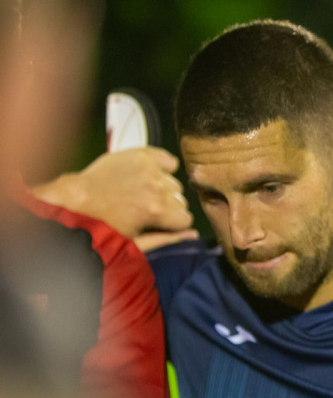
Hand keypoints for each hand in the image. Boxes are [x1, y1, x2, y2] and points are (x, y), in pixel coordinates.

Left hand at [31, 147, 196, 245]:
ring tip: (141, 193)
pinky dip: (163, 167)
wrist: (74, 200)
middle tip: (144, 208)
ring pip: (174, 183)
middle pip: (180, 200)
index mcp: (156, 211)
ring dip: (163, 188)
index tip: (157, 223)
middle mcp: (156, 188)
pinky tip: (148, 175)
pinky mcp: (140, 155)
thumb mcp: (134, 242)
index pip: (185, 218)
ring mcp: (148, 169)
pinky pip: (168, 160)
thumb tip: (193, 235)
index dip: (172, 223)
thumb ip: (167, 239)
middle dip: (167, 206)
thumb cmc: (100, 226)